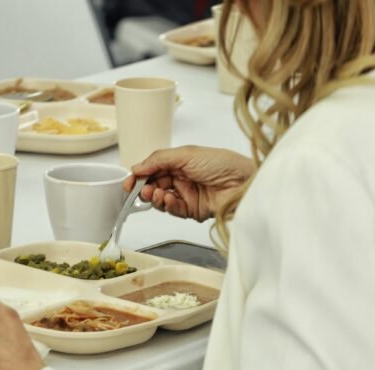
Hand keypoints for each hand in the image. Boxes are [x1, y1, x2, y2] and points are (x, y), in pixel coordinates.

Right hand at [123, 146, 254, 221]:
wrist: (244, 182)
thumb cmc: (222, 163)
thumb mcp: (186, 154)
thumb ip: (159, 159)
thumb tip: (137, 166)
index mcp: (180, 162)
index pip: (153, 170)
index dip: (140, 176)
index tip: (130, 182)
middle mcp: (182, 178)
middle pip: (155, 186)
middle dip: (146, 188)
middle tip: (143, 190)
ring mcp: (187, 195)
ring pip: (162, 200)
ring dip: (156, 198)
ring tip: (158, 194)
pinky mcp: (193, 211)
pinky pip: (174, 211)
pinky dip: (169, 206)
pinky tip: (170, 199)